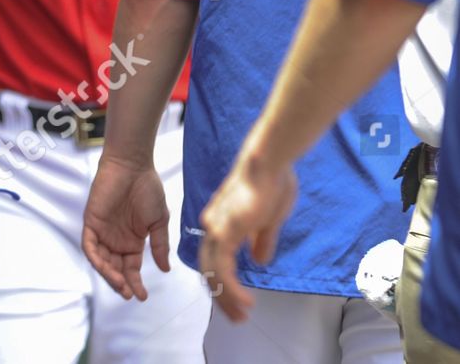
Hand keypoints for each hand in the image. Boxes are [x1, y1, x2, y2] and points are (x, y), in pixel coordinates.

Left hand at [82, 154, 171, 300]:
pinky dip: (96, 258)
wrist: (133, 167)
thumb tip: (165, 269)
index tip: (143, 296)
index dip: (135, 283)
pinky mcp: (91, 222)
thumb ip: (159, 246)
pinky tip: (106, 268)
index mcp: (132, 241)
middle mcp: (116, 239)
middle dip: (121, 283)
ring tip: (121, 285)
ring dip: (109, 275)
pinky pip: (89, 245)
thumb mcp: (158, 222)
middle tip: (130, 293)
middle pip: (115, 268)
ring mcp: (103, 232)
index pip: (131, 268)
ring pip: (101, 261)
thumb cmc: (148, 189)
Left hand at [198, 155, 297, 322]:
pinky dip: (232, 288)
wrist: (269, 162)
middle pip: (209, 269)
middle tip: (237, 317)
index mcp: (220, 222)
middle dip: (222, 297)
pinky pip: (222, 268)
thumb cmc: (272, 183)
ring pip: (213, 273)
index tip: (237, 300)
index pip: (214, 258)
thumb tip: (258, 260)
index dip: (224, 281)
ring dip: (226, 298)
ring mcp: (216, 228)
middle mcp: (212, 226)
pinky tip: (244, 301)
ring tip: (241, 316)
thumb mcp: (269, 219)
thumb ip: (261, 239)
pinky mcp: (225, 231)